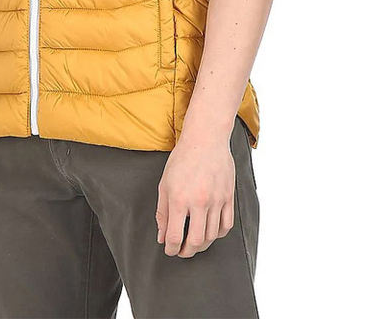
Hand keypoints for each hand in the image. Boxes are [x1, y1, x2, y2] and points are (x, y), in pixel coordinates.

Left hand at [155, 126, 235, 257]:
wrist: (205, 139)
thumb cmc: (183, 159)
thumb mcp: (164, 184)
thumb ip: (162, 212)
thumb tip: (162, 236)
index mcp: (180, 199)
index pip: (175, 237)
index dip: (171, 249)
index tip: (170, 250)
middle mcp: (199, 202)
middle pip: (196, 241)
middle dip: (187, 252)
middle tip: (182, 251)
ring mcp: (217, 200)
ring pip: (212, 236)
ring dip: (203, 245)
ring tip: (195, 243)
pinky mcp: (229, 196)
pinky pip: (226, 225)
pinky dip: (218, 234)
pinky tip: (210, 231)